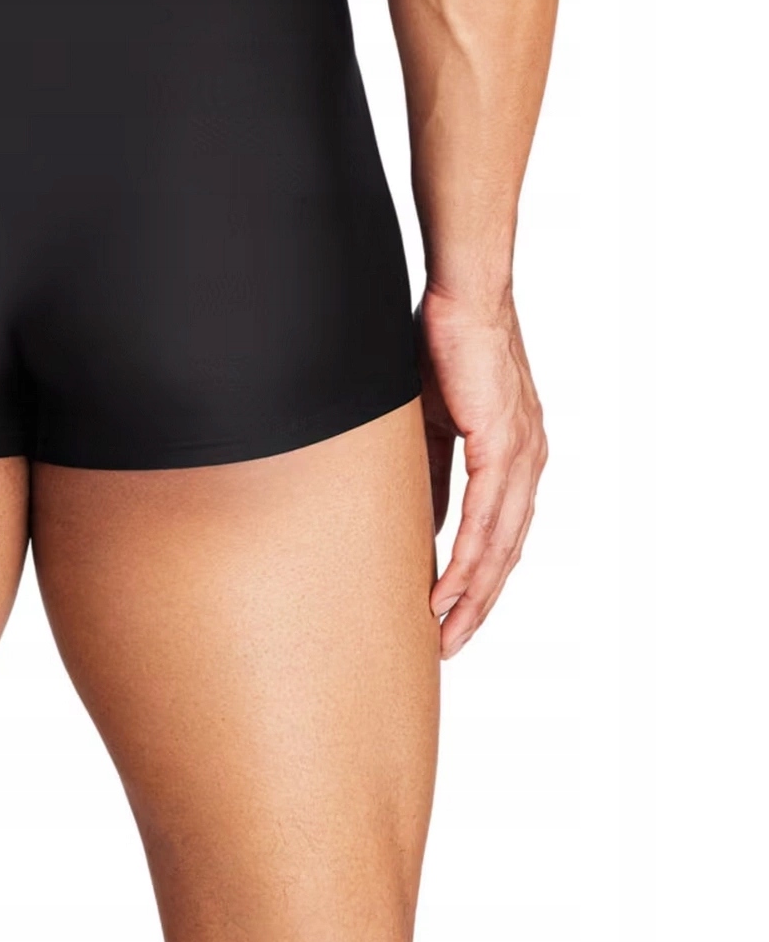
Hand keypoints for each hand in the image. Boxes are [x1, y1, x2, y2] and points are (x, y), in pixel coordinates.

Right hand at [417, 285, 547, 658]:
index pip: (500, 534)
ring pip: (500, 546)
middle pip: (506, 553)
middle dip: (478, 606)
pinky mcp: (502, 444)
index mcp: (514, 456)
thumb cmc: (443, 345)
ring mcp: (520, 456)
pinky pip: (485, 518)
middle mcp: (527, 462)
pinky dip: (467, 560)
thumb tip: (415, 516)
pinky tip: (447, 589)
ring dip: (472, 596)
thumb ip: (429, 470)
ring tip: (445, 631)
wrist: (463, 297)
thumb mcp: (431, 421)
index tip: (450, 615)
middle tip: (448, 645)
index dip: (478, 580)